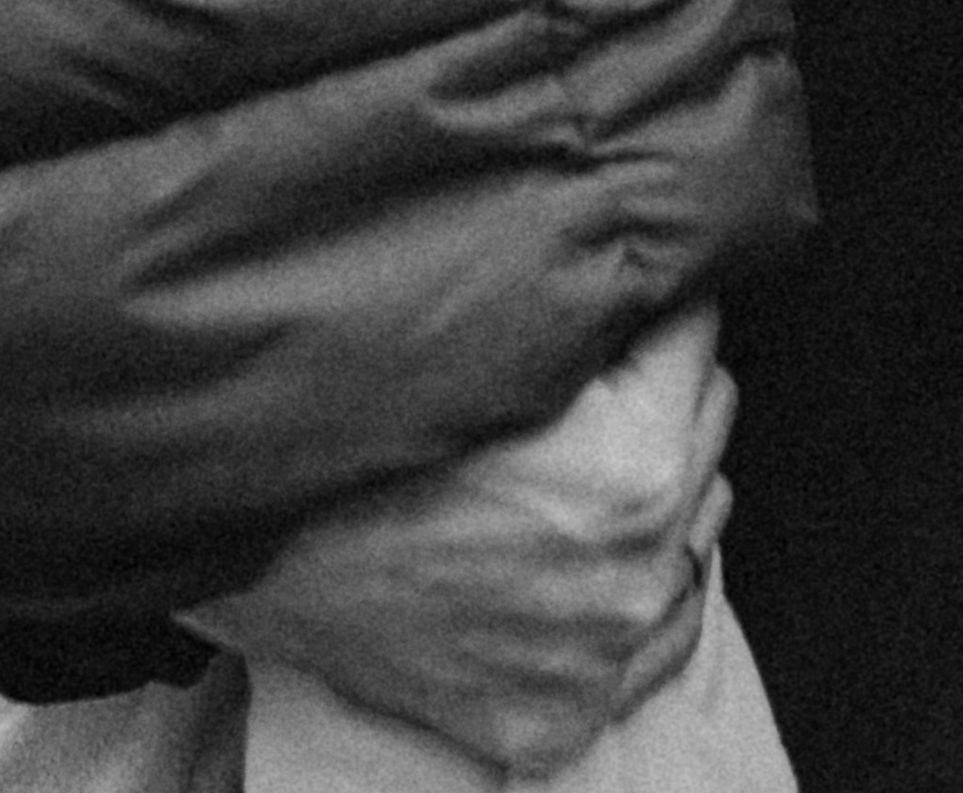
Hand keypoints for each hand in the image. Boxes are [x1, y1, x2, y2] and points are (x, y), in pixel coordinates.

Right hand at [179, 303, 734, 778]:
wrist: (252, 537)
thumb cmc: (365, 422)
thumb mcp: (494, 331)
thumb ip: (595, 293)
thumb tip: (660, 244)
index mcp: (634, 462)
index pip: (702, 330)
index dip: (646, 296)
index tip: (614, 288)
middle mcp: (633, 569)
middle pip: (710, 422)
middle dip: (659, 382)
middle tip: (585, 366)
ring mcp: (599, 655)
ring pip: (696, 523)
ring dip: (658, 478)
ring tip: (576, 448)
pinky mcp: (559, 717)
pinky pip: (664, 634)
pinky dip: (638, 582)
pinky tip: (584, 538)